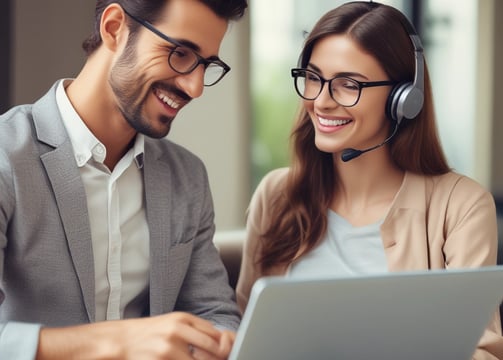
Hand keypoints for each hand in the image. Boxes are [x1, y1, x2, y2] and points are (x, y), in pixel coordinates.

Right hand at [37, 312, 235, 359]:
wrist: (116, 342)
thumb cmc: (147, 334)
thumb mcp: (171, 325)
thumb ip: (194, 331)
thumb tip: (221, 343)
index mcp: (183, 318)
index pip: (215, 335)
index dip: (223, 348)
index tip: (223, 354)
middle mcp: (177, 330)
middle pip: (213, 350)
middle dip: (216, 359)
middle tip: (214, 359)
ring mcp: (167, 348)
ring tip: (185, 357)